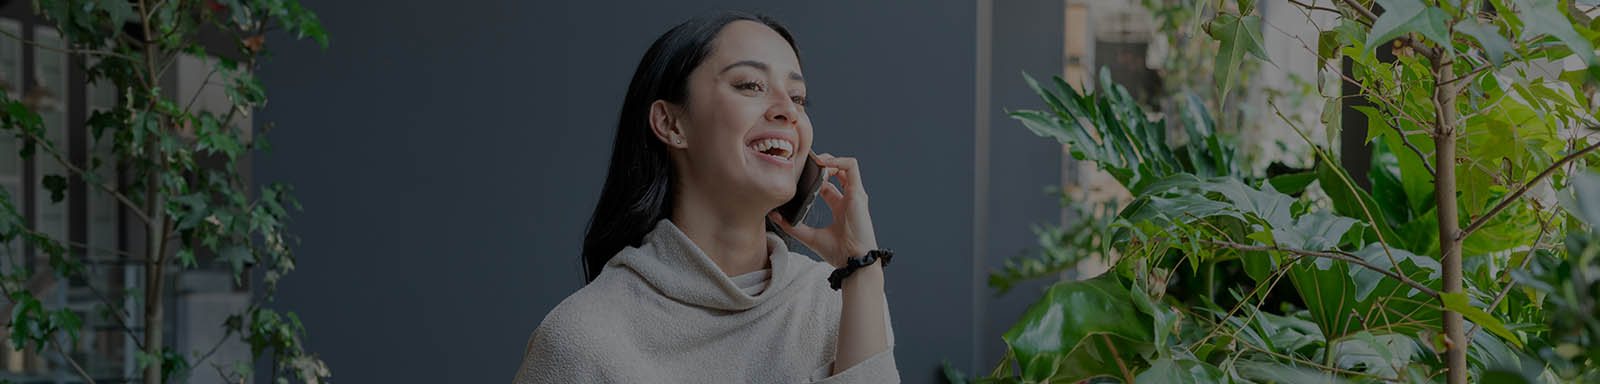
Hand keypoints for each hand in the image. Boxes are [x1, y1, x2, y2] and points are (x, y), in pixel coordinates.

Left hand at [769, 153, 877, 267]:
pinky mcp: (858, 193)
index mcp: (839, 208)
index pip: (827, 185)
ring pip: (844, 166)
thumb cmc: (838, 253)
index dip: (814, 176)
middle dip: (821, 164)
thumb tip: (775, 215)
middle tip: (805, 163)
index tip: (799, 174)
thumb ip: (794, 227)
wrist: (854, 262)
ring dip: (829, 160)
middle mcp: (848, 199)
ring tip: (814, 161)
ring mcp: (855, 195)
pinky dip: (838, 161)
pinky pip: (851, 167)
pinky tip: (824, 164)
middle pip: (836, 172)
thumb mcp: (810, 237)